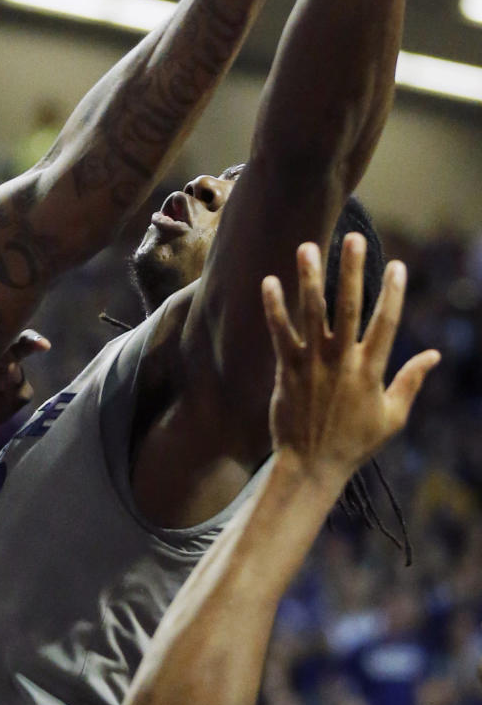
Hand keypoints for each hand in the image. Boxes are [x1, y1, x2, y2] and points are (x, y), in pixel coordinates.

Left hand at [261, 234, 438, 480]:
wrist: (311, 466)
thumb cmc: (354, 442)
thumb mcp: (392, 417)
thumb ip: (411, 381)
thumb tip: (434, 355)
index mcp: (371, 371)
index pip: (386, 323)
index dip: (393, 293)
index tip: (397, 264)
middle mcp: (342, 362)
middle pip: (349, 307)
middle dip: (352, 271)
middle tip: (353, 238)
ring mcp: (313, 364)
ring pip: (312, 314)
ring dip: (310, 279)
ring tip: (307, 247)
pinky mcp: (286, 370)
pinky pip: (280, 333)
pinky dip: (274, 308)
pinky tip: (269, 281)